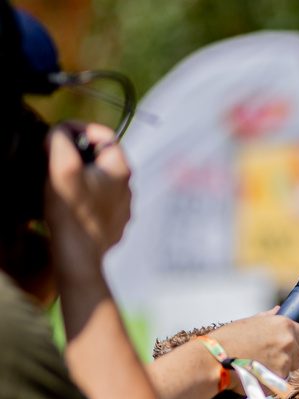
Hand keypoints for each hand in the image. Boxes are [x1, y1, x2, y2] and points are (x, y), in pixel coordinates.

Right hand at [43, 124, 131, 267]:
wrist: (80, 255)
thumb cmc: (72, 212)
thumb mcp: (62, 167)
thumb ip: (61, 141)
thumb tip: (61, 131)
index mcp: (121, 169)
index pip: (104, 134)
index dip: (78, 129)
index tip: (57, 136)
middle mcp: (129, 187)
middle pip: (101, 158)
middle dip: (78, 154)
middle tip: (55, 160)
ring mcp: (123, 207)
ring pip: (101, 181)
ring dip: (82, 177)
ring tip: (61, 184)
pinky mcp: (115, 223)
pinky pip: (100, 202)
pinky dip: (86, 198)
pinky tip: (70, 205)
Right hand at [208, 308, 298, 380]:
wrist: (212, 361)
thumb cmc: (226, 340)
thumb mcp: (248, 323)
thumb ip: (268, 318)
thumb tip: (278, 310)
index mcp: (284, 326)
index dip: (297, 344)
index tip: (287, 347)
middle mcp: (288, 343)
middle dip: (289, 358)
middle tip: (268, 358)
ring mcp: (285, 363)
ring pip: (289, 370)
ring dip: (277, 370)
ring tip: (255, 367)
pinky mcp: (277, 381)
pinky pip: (278, 383)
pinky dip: (269, 382)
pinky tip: (253, 376)